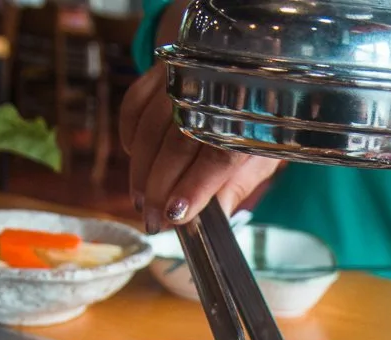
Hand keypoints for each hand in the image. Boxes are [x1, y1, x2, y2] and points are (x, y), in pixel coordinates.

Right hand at [118, 66, 279, 233]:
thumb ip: (237, 184)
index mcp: (249, 113)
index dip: (195, 187)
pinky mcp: (158, 70)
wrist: (246, 69)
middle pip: (178, 143)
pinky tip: (137, 162)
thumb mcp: (261, 154)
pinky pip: (133, 107)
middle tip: (152, 219)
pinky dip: (130, 138)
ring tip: (141, 200)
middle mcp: (214, 88)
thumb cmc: (254, 119)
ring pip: (149, 128)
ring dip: (140, 170)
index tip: (176, 216)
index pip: (218, 155)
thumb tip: (218, 218)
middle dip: (160, 187)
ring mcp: (183, 75)